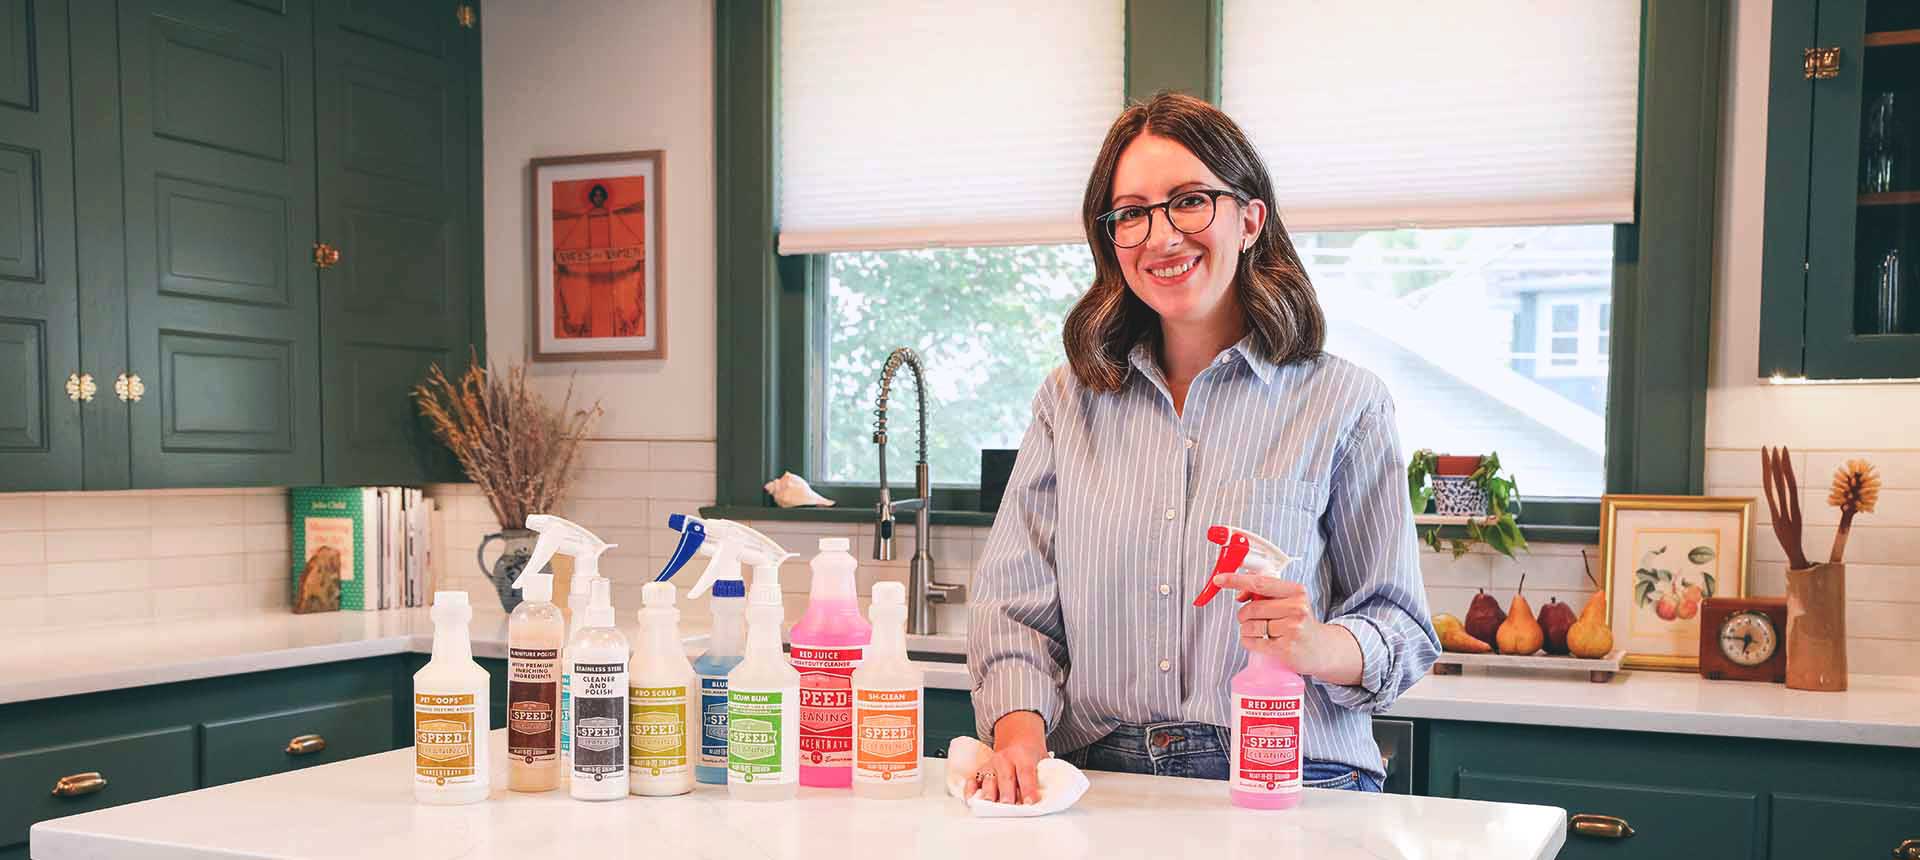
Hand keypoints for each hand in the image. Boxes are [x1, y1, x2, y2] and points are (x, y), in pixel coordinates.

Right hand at [968, 711, 1046, 804]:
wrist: (1018, 737)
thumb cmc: (1030, 753)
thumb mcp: (1042, 760)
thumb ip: (1044, 776)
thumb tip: (1049, 798)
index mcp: (1023, 755)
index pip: (1026, 773)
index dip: (1029, 788)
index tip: (1031, 802)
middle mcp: (1005, 759)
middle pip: (1005, 777)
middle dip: (1006, 793)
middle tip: (1008, 805)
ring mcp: (991, 764)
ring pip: (988, 779)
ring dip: (989, 793)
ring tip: (990, 804)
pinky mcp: (981, 770)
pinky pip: (973, 779)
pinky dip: (970, 789)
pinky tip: (971, 799)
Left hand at [1211, 572, 1361, 683]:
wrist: (1323, 648)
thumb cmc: (1301, 623)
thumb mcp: (1291, 601)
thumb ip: (1266, 594)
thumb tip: (1240, 593)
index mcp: (1296, 592)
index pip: (1260, 583)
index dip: (1236, 580)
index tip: (1219, 579)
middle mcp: (1296, 608)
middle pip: (1251, 608)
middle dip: (1244, 615)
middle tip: (1251, 620)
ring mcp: (1292, 629)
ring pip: (1250, 626)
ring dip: (1247, 630)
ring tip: (1260, 632)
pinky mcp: (1286, 648)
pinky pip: (1253, 642)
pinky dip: (1249, 641)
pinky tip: (1259, 642)